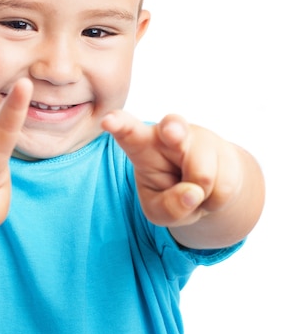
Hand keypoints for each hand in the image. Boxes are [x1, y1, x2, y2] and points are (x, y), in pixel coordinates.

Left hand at [101, 110, 242, 232]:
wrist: (207, 188)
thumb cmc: (171, 193)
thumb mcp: (158, 211)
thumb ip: (168, 208)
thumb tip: (193, 194)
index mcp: (141, 144)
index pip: (127, 132)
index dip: (118, 125)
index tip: (108, 121)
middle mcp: (169, 134)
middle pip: (173, 128)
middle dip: (174, 130)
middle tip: (172, 134)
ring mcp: (199, 139)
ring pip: (202, 176)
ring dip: (200, 195)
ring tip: (192, 190)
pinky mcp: (224, 151)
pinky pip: (223, 187)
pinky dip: (216, 200)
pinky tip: (210, 189)